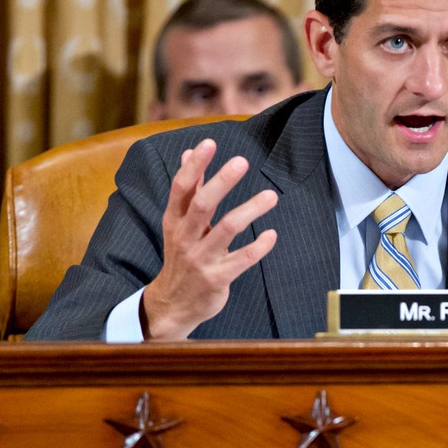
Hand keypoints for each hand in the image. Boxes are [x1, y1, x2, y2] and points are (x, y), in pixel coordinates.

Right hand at [142, 139, 278, 339]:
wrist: (174, 304)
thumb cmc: (182, 256)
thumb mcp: (179, 224)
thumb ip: (188, 190)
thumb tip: (189, 153)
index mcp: (175, 221)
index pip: (181, 188)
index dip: (194, 165)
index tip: (209, 143)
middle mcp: (185, 238)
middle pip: (202, 204)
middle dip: (222, 182)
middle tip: (241, 161)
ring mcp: (201, 259)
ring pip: (227, 229)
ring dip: (251, 210)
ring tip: (271, 196)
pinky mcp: (217, 278)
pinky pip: (242, 260)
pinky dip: (259, 247)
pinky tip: (272, 235)